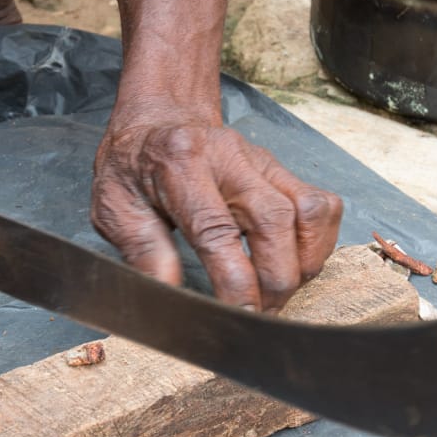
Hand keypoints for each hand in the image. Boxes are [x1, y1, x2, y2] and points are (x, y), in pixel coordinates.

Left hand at [92, 117, 342, 312]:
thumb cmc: (134, 165)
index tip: (236, 318)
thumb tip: (168, 298)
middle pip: (274, 223)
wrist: (159, 119)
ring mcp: (263, 161)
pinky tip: (294, 264)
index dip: (235, 283)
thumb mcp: (114, 205)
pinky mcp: (283, 169)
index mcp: (180, 165)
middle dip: (274, 282)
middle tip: (255, 314)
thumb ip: (142, 251)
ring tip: (276, 293)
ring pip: (308, 213)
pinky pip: (322, 205)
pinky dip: (319, 243)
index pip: (218, 232)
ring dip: (301, 265)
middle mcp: (229, 157)